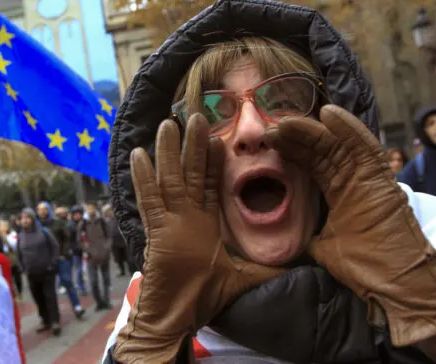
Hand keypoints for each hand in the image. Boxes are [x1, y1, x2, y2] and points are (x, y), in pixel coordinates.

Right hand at [114, 113, 282, 363]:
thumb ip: (266, 270)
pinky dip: (143, 178)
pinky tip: (139, 155)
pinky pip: (149, 199)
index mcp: (203, 223)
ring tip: (169, 124)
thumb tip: (296, 269)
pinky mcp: (156, 231)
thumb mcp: (243, 279)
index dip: (213, 162)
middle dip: (192, 146)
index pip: (209, 184)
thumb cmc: (202, 299)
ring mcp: (169, 221)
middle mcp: (185, 217)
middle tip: (195, 117)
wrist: (176, 319)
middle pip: (189, 174)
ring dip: (169, 152)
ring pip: (169, 179)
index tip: (220, 139)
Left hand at [265, 105, 435, 346]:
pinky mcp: (381, 180)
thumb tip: (296, 236)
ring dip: (312, 131)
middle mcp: (353, 180)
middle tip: (270, 127)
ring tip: (286, 120)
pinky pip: (364, 148)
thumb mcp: (324, 248)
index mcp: (340, 193)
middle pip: (321, 151)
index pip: (313, 164)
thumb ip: (311, 235)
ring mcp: (368, 178)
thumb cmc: (365, 269)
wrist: (394, 287)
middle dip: (296, 138)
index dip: (293, 150)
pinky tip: (328, 113)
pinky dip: (348, 129)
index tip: (270, 141)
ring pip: (337, 146)